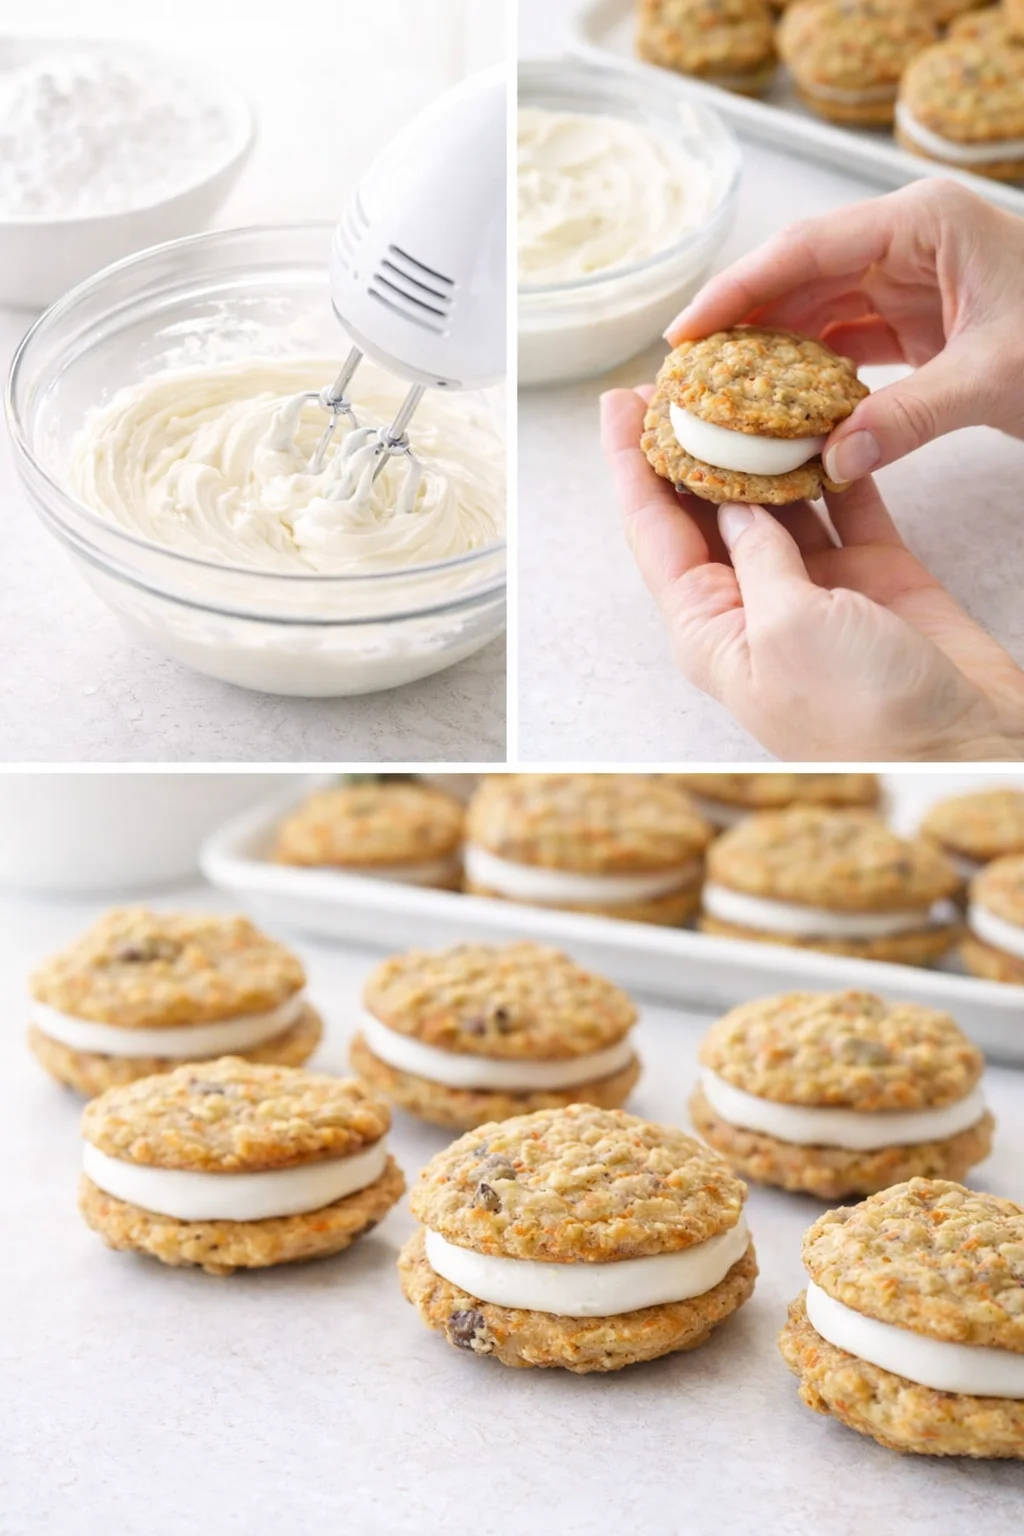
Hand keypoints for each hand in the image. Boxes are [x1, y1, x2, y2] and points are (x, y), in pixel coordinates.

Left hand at [601, 387, 1023, 760]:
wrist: (958, 749)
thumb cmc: (860, 718)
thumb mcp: (787, 630)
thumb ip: (758, 558)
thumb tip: (735, 502)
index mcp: (711, 628)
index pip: (654, 532)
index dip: (632, 465)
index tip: (620, 403)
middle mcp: (754, 604)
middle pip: (707, 507)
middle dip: (694, 441)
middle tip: (689, 376)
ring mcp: (815, 587)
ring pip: (777, 497)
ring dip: (767, 442)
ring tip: (755, 380)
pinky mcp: (873, 573)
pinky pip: (845, 501)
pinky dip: (836, 460)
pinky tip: (827, 414)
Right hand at [664, 179, 1023, 483]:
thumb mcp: (996, 378)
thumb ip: (911, 417)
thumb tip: (832, 462)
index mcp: (922, 223)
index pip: (807, 249)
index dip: (738, 289)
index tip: (685, 331)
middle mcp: (908, 241)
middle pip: (799, 275)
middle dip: (741, 324)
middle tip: (686, 373)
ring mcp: (910, 278)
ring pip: (816, 309)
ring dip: (769, 352)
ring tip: (716, 395)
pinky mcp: (916, 319)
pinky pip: (844, 340)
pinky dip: (809, 374)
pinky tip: (774, 407)